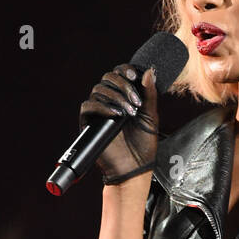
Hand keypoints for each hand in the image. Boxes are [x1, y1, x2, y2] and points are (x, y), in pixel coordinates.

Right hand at [79, 62, 158, 183]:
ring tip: (129, 112)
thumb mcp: (151, 116)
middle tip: (135, 101)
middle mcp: (110, 101)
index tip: (134, 76)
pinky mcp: (89, 123)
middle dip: (122, 85)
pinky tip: (115, 114)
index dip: (125, 70)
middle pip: (107, 78)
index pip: (119, 74)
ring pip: (98, 89)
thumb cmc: (144, 145)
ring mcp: (99, 111)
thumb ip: (149, 94)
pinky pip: (88, 106)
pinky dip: (101, 106)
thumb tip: (149, 72)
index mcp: (124, 97)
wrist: (135, 168)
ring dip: (115, 97)